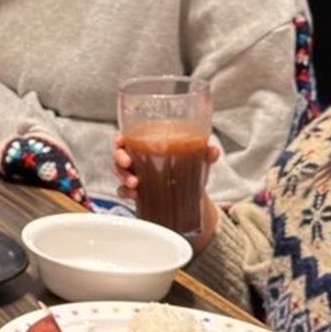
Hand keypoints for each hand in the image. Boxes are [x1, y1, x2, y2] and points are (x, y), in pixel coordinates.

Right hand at [116, 135, 222, 250]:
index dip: (120, 138)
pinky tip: (133, 195)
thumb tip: (212, 150)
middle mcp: (138, 159)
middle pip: (118, 154)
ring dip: (123, 177)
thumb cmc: (190, 169)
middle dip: (119, 158)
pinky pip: (123, 191)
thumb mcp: (198, 160)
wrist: (191, 194)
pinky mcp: (136, 192)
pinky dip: (125, 192)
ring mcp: (135, 175)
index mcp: (148, 144)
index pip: (127, 137)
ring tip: (135, 184)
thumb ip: (206, 153)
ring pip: (119, 173)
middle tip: (127, 163)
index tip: (121, 140)